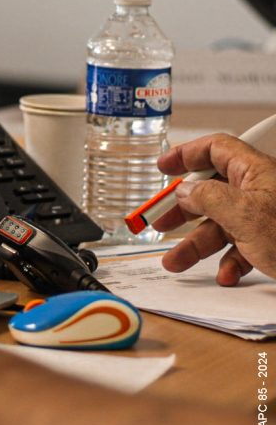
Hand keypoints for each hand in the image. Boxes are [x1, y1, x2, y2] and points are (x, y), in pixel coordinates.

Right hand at [154, 133, 275, 284]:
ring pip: (224, 225)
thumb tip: (184, 190)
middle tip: (160, 221)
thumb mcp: (245, 216)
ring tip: (177, 262)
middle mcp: (262, 192)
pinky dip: (230, 262)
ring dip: (198, 244)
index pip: (216, 149)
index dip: (186, 154)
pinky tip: (226, 275)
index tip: (163, 167)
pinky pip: (244, 248)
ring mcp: (269, 219)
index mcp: (257, 172)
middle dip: (183, 209)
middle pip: (213, 191)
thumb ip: (208, 198)